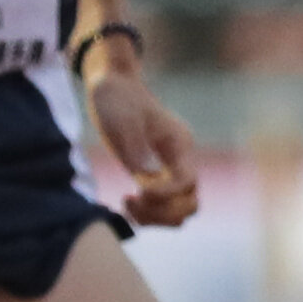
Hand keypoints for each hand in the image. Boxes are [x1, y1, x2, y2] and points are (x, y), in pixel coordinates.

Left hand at [86, 56, 203, 226]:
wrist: (112, 84)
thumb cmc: (117, 98)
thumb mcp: (123, 122)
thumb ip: (136, 152)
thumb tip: (144, 182)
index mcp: (180, 144)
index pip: (187, 183)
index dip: (165, 194)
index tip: (136, 189)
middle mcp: (180, 161)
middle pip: (190, 203)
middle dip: (163, 212)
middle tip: (132, 198)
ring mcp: (169, 170)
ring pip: (179, 210)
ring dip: (156, 217)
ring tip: (127, 203)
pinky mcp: (154, 176)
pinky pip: (162, 207)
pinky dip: (148, 213)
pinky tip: (126, 201)